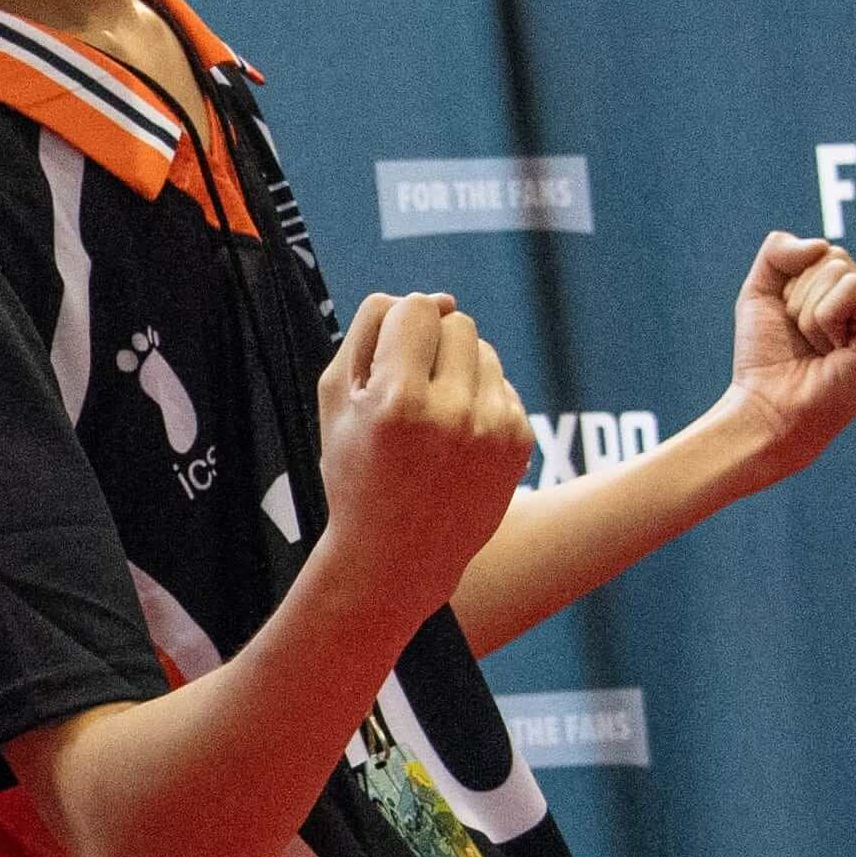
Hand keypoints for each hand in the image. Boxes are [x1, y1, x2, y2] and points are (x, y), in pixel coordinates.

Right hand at [310, 292, 531, 616]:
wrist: (395, 558)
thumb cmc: (355, 471)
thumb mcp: (335, 399)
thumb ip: (371, 328)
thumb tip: (440, 298)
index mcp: (396, 400)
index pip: (415, 307)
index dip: (397, 328)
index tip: (387, 362)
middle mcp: (450, 413)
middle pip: (456, 321)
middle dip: (431, 345)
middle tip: (408, 391)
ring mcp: (492, 429)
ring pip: (484, 350)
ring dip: (458, 369)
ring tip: (432, 418)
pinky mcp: (520, 442)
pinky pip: (504, 385)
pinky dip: (480, 401)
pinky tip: (456, 440)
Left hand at [726, 231, 855, 471]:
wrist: (766, 408)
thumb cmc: (764, 358)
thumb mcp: (761, 291)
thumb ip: (780, 251)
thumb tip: (822, 245)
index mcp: (848, 297)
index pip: (823, 251)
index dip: (791, 283)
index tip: (790, 324)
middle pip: (833, 257)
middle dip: (799, 295)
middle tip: (803, 339)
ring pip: (840, 271)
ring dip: (808, 311)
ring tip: (815, 348)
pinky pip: (850, 289)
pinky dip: (823, 318)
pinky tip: (829, 351)